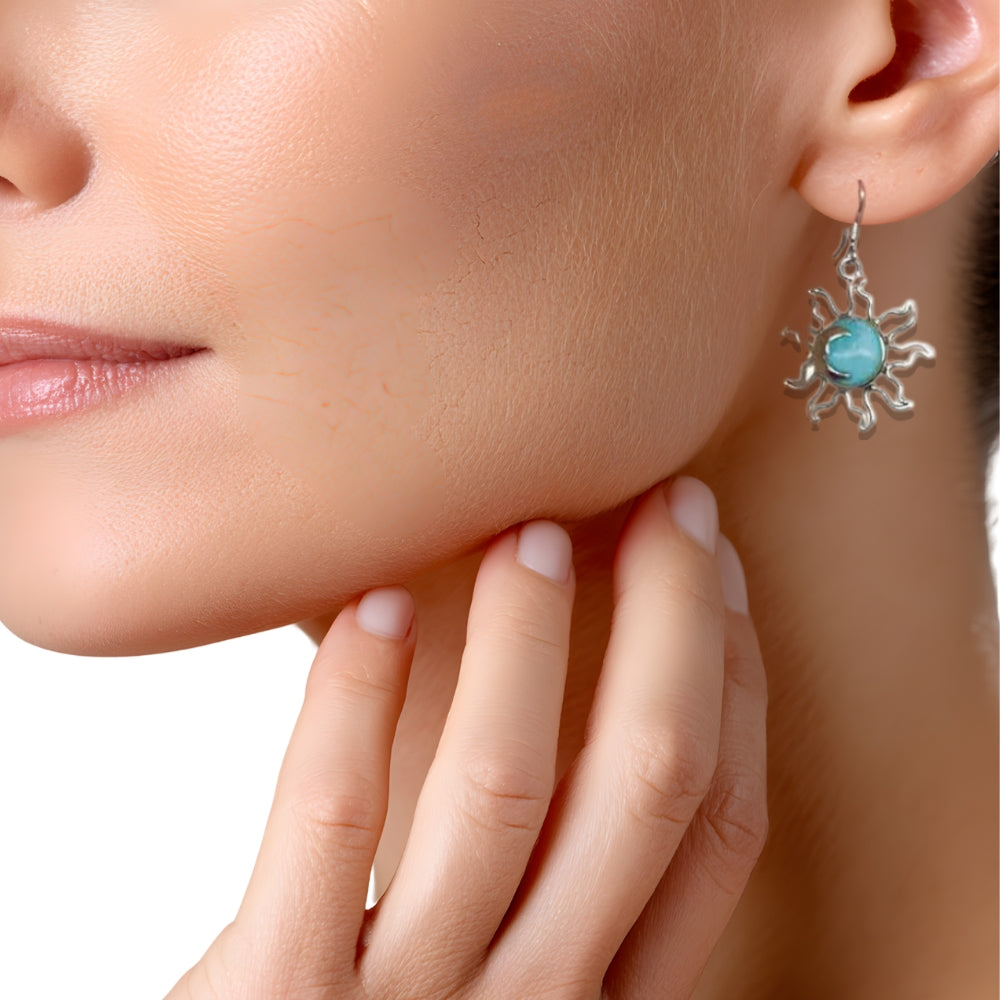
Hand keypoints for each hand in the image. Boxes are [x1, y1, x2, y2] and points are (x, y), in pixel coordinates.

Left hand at [166, 477, 767, 999]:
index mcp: (605, 995)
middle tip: (668, 503)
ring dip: (526, 637)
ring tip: (528, 533)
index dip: (734, 679)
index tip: (716, 569)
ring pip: (502, 783)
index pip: (717, 824)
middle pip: (648, 778)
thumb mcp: (512, 984)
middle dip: (674, 617)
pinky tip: (375, 605)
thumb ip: (554, 889)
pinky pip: (331, 815)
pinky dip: (356, 695)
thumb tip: (564, 694)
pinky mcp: (280, 990)